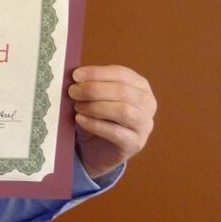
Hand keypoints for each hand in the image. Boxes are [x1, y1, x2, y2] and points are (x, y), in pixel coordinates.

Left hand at [68, 64, 156, 179]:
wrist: (99, 148)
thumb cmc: (98, 116)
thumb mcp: (95, 96)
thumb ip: (89, 84)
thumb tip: (75, 76)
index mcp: (139, 85)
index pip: (121, 73)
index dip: (97, 73)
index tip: (75, 75)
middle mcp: (147, 103)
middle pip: (123, 91)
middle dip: (94, 89)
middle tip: (72, 92)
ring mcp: (144, 125)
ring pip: (123, 111)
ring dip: (95, 107)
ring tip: (77, 107)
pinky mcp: (135, 143)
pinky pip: (116, 132)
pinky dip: (95, 124)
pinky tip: (80, 120)